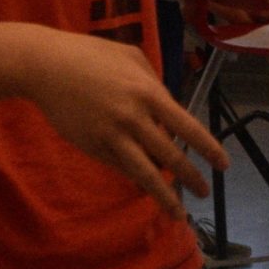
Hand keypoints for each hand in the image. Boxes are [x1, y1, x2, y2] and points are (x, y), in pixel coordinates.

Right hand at [18, 27, 224, 217]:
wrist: (45, 67)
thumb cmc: (91, 55)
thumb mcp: (132, 57)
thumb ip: (154, 82)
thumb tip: (167, 108)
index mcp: (149, 93)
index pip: (188, 128)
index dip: (208, 149)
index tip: (222, 165)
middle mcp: (134, 118)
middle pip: (170, 156)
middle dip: (191, 178)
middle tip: (205, 192)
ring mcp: (111, 136)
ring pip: (145, 173)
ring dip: (165, 195)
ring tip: (179, 212)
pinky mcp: (93, 147)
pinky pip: (121, 168)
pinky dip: (137, 180)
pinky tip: (148, 189)